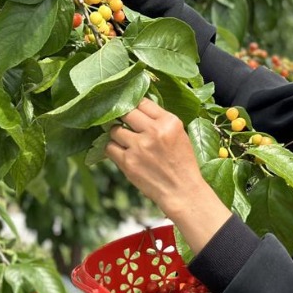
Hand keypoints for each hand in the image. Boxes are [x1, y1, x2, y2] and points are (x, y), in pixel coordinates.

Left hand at [106, 99, 231, 253]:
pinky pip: (110, 147)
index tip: (130, 107)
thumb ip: (161, 120)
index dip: (134, 104)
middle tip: (121, 120)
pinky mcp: (128, 162)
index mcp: (168, 122)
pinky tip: (120, 151)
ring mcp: (139, 147)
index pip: (142, 102)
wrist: (181, 190)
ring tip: (123, 139)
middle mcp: (153, 131)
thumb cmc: (182, 162)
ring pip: (114, 130)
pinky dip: (113, 148)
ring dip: (116, 133)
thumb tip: (138, 108)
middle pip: (126, 112)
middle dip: (122, 115)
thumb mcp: (180, 134)